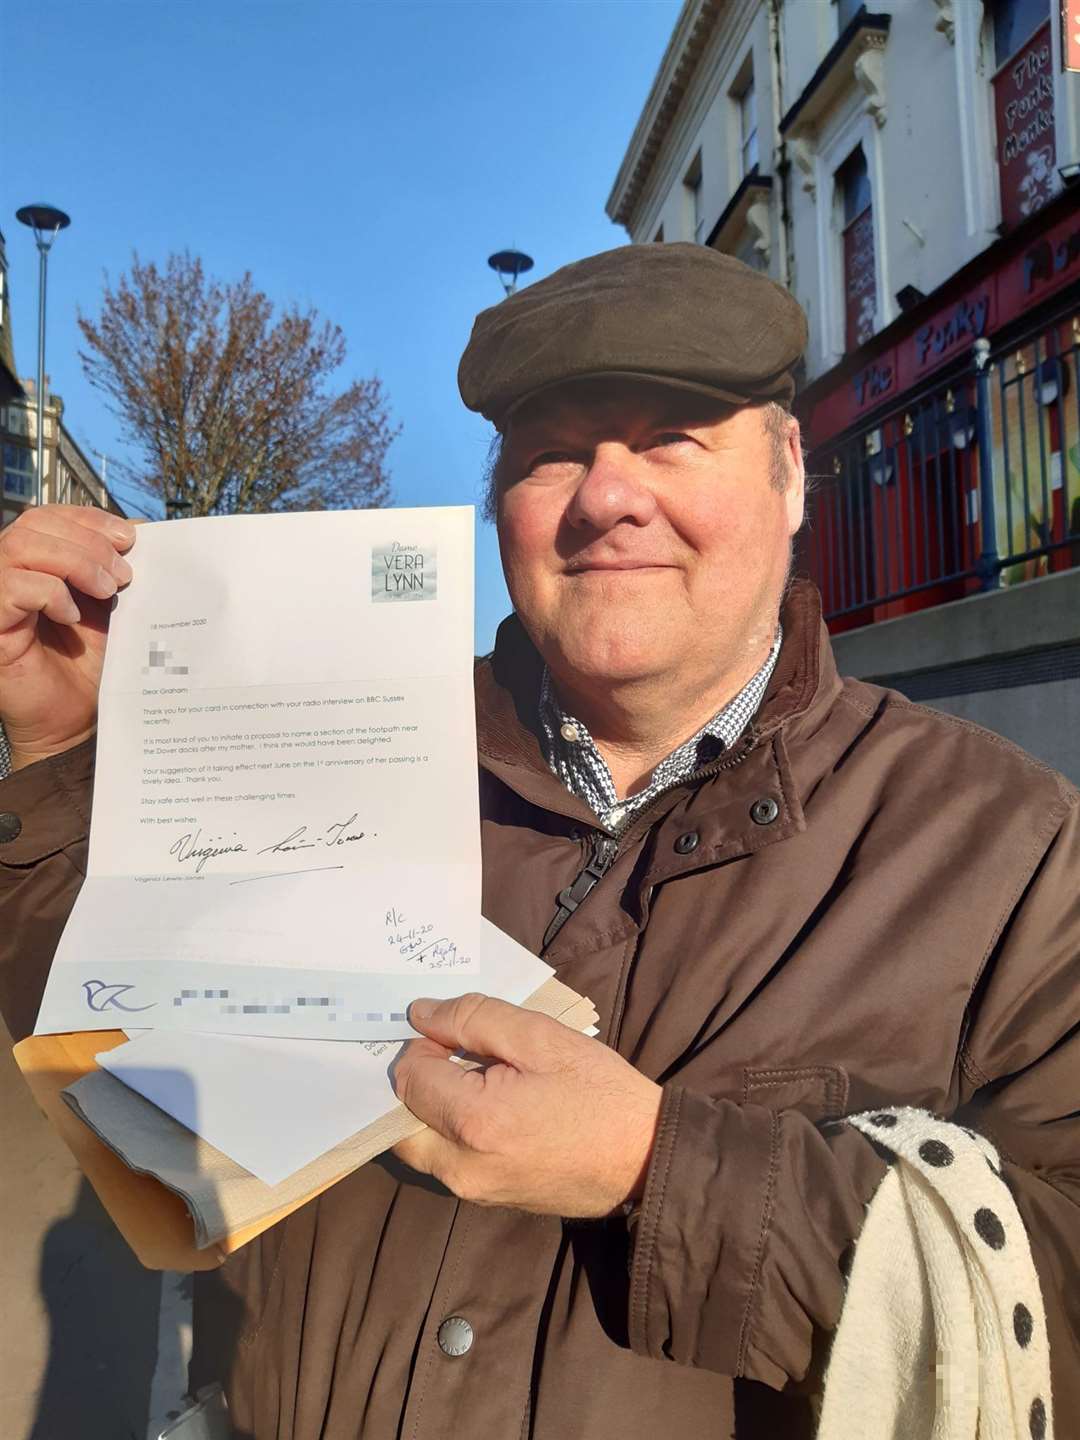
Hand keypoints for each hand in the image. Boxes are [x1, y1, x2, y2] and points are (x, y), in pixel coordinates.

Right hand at [0, 506, 135, 767]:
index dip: (89, 518)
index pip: (49, 516)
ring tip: (106, 591)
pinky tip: (74, 616)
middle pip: (34, 524)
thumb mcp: (112, 607)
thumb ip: (117, 567)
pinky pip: (11, 588)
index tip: (130, 537)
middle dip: (88, 541)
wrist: (78, 720)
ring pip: (20, 547)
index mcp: (37, 562)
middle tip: (122, 575)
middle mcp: (10, 573)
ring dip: (73, 562)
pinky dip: (49, 593)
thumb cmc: (91, 666)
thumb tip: (142, 529)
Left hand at [391, 993, 662, 1216]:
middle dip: (418, 1083)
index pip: (407, 1076)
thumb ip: (474, 1019)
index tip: (459, 1035)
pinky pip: (446, 1162)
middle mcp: (462, 1167)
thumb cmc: (599, 1092)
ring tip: (479, 1081)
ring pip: (419, 1146)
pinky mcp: (488, 1201)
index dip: (424, 1045)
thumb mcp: (542, 1037)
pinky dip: (450, 1133)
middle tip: (459, 1057)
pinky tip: (493, 1109)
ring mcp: (474, 1192)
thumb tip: (420, 1014)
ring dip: (431, 1109)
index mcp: (473, 1121)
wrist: (646, 1158)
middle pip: (398, 1121)